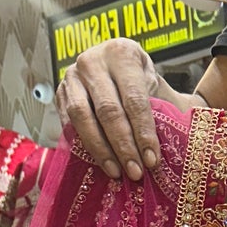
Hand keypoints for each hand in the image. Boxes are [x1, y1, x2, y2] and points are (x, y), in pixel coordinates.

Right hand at [56, 38, 163, 180]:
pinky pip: (68, 123)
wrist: (118, 72)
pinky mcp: (60, 93)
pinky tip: (99, 162)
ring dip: (101, 150)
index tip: (152, 160)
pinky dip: (84, 145)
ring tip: (117, 172)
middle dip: (123, 146)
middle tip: (135, 172)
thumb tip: (166, 151)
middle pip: (108, 110)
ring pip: (82, 117)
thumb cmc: (142, 85)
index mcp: (122, 54)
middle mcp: (93, 61)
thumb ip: (164, 112)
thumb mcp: (158, 89)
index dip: (143, 132)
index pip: (133, 99)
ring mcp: (72, 75)